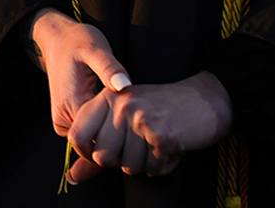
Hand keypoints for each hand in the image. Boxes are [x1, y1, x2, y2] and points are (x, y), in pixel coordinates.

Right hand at [27, 8, 132, 139]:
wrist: (57, 39)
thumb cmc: (78, 42)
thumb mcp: (95, 50)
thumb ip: (109, 69)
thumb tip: (125, 86)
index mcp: (72, 105)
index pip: (104, 135)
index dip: (125, 130)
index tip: (139, 117)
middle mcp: (63, 120)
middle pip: (99, 142)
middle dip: (119, 133)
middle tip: (135, 112)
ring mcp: (63, 123)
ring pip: (94, 140)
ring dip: (111, 130)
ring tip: (124, 109)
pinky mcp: (65, 121)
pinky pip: (89, 133)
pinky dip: (103, 125)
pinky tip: (114, 110)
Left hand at [64, 72, 232, 184]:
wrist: (204, 100)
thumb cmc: (160, 111)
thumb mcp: (123, 121)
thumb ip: (95, 150)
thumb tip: (71, 177)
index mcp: (106, 97)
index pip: (76, 135)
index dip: (88, 153)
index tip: (105, 153)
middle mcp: (120, 104)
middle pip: (103, 156)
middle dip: (122, 160)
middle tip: (140, 146)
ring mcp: (140, 117)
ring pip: (128, 165)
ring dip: (145, 164)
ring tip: (156, 145)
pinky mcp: (161, 133)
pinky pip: (151, 167)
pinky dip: (161, 165)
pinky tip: (169, 148)